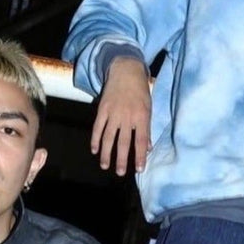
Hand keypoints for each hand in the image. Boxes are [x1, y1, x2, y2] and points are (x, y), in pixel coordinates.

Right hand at [91, 56, 151, 175]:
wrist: (126, 71)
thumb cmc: (140, 91)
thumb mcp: (148, 108)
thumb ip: (147, 129)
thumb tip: (148, 148)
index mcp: (142, 116)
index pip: (141, 140)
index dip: (140, 156)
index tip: (139, 169)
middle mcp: (127, 116)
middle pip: (124, 142)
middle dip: (122, 159)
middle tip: (120, 173)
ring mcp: (113, 113)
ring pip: (108, 137)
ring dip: (106, 153)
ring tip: (105, 166)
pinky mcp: (102, 109)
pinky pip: (98, 127)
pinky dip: (95, 139)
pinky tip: (95, 150)